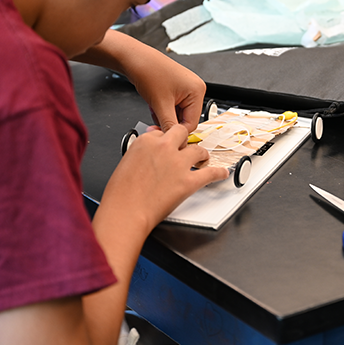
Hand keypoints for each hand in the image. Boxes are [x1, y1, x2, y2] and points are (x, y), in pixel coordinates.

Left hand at [76, 29, 206, 132]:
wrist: (134, 58)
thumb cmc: (148, 71)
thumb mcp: (160, 104)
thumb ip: (169, 125)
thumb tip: (172, 138)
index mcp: (197, 90)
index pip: (192, 123)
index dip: (177, 132)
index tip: (165, 136)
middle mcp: (195, 89)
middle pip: (185, 118)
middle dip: (169, 121)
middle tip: (156, 118)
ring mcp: (186, 89)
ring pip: (178, 114)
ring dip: (165, 115)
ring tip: (154, 107)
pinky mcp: (177, 89)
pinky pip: (173, 107)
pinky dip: (163, 109)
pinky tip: (155, 104)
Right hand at [102, 124, 228, 232]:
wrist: (126, 212)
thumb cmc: (121, 193)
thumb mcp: (125, 163)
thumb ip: (140, 152)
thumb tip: (148, 150)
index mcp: (146, 141)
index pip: (161, 132)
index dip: (166, 140)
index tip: (168, 145)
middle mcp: (164, 148)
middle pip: (182, 134)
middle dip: (184, 140)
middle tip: (186, 148)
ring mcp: (178, 164)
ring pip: (198, 150)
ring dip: (201, 154)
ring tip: (203, 159)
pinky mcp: (188, 181)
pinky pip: (210, 173)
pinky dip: (218, 173)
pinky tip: (222, 173)